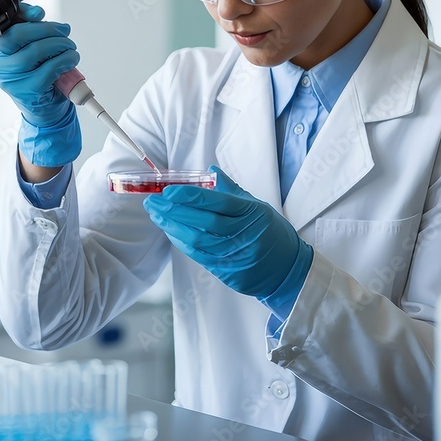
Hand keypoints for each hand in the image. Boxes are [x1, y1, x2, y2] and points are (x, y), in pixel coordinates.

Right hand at [0, 3, 80, 166]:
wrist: (46, 110)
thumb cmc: (40, 77)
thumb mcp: (34, 50)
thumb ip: (33, 31)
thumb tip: (38, 13)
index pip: (5, 25)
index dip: (23, 14)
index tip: (40, 13)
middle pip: (17, 36)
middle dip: (46, 29)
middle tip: (64, 32)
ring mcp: (10, 80)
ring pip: (34, 52)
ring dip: (59, 46)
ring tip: (70, 48)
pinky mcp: (26, 92)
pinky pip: (47, 70)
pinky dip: (64, 61)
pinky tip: (71, 60)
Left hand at [143, 167, 312, 311]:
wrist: (287, 269)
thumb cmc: (272, 233)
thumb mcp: (258, 206)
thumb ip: (231, 190)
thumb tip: (210, 170)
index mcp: (251, 213)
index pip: (216, 202)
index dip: (190, 196)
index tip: (168, 191)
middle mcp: (243, 234)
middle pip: (203, 221)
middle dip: (173, 211)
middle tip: (153, 202)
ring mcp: (234, 254)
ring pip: (197, 240)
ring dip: (172, 227)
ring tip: (156, 215)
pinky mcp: (227, 271)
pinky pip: (199, 255)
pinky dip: (181, 242)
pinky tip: (170, 232)